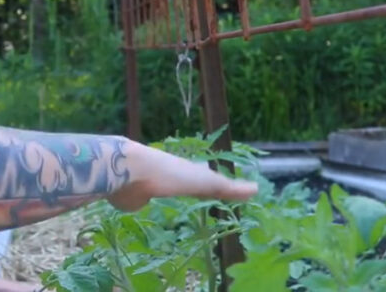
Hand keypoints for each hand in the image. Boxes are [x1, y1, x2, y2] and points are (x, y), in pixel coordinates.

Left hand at [106, 141, 257, 211]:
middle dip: (188, 189)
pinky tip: (146, 214)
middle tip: (197, 198)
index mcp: (186, 171)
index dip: (212, 184)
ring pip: (160, 194)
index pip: (203, 178)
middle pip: (181, 185)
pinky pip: (142, 204)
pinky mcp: (133, 198)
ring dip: (165, 198)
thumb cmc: (169, 174)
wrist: (128, 171)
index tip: (220, 189)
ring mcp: (149, 187)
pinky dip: (145, 207)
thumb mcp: (203, 182)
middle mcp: (168, 177)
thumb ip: (226, 187)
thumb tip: (257, 189)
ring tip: (173, 208)